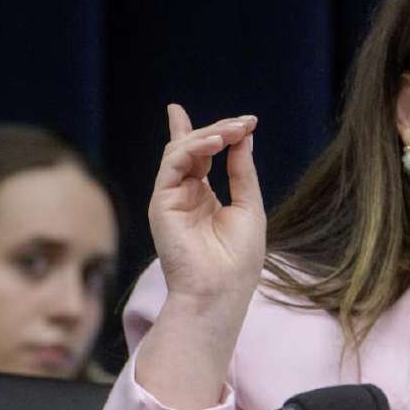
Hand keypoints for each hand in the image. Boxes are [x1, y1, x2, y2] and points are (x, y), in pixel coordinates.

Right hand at [148, 104, 265, 304]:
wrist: (221, 290)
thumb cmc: (239, 258)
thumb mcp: (249, 206)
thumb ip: (242, 170)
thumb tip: (244, 136)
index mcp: (204, 198)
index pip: (201, 156)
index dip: (213, 131)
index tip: (245, 120)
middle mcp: (184, 195)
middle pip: (192, 148)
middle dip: (219, 130)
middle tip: (245, 122)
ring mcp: (170, 198)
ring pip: (180, 151)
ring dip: (209, 135)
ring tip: (235, 130)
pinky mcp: (161, 202)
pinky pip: (173, 164)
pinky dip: (194, 148)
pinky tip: (217, 143)